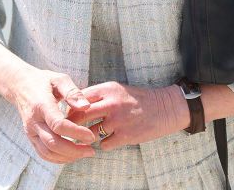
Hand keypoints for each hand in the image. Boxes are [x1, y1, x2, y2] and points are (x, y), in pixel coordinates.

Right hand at [6, 66, 96, 163]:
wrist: (20, 86)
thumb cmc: (44, 81)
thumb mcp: (59, 79)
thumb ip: (73, 92)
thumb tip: (86, 107)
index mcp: (41, 105)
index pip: (58, 125)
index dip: (76, 133)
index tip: (91, 136)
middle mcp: (33, 121)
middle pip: (53, 143)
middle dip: (74, 150)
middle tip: (91, 150)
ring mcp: (30, 131)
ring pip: (47, 152)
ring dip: (67, 157)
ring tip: (85, 153)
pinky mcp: (30, 137)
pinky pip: (43, 153)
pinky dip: (58, 159)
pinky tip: (72, 155)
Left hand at [73, 82, 188, 150]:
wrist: (165, 108)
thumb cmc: (138, 99)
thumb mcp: (118, 89)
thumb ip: (98, 95)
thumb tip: (75, 105)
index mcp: (108, 89)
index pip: (78, 98)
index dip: (70, 107)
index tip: (68, 114)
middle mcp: (111, 104)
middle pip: (79, 116)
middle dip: (72, 124)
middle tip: (71, 129)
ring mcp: (118, 121)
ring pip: (90, 133)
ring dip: (89, 136)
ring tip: (94, 134)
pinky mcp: (125, 136)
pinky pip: (103, 145)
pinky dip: (105, 144)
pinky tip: (112, 139)